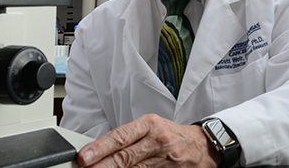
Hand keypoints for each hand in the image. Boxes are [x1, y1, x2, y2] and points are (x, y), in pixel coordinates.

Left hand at [77, 113, 221, 167]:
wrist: (204, 146)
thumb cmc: (173, 135)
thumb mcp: (153, 127)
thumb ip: (129, 138)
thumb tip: (100, 150)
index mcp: (150, 124)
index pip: (121, 136)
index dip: (101, 148)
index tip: (84, 156)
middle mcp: (157, 141)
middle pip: (125, 157)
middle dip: (102, 165)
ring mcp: (165, 160)